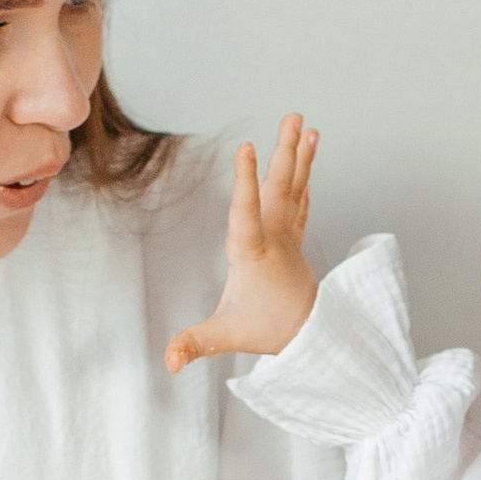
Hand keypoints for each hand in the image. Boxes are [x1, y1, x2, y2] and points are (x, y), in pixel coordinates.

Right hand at [164, 114, 321, 372]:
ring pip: (293, 188)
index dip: (245, 181)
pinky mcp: (293, 239)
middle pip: (279, 188)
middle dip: (285, 152)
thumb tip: (168, 361)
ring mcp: (287, 236)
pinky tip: (307, 159)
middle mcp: (273, 238)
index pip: (245, 212)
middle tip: (294, 117)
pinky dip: (303, 177)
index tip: (246, 147)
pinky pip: (299, 200)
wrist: (311, 336)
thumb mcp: (225, 335)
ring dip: (300, 156)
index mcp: (252, 253)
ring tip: (307, 126)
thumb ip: (194, 343)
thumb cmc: (266, 330)